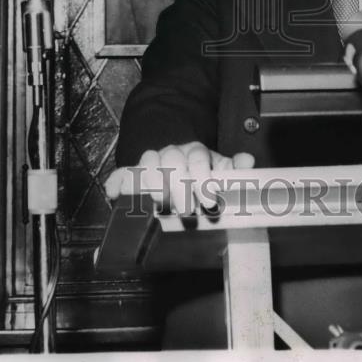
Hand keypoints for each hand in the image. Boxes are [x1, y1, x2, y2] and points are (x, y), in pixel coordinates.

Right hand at [105, 141, 254, 214]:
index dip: (204, 179)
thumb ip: (234, 167)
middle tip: (187, 209)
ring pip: (147, 161)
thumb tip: (248, 161)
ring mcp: (152, 161)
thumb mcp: (221, 169)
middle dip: (180, 186)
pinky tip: (114, 192)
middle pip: (173, 161)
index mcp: (195, 152)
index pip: (199, 158)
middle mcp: (172, 153)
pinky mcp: (134, 173)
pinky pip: (122, 173)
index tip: (210, 201)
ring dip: (151, 181)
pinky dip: (117, 181)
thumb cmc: (201, 173)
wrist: (179, 163)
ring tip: (157, 201)